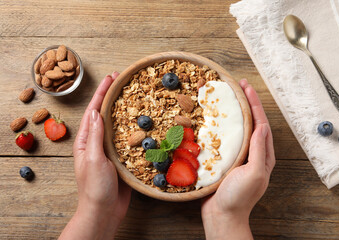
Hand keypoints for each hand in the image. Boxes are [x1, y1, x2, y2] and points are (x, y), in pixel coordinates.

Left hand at [59, 73, 130, 239]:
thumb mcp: (93, 159)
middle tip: (123, 80)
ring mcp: (110, 150)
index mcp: (86, 141)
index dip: (102, 93)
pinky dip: (135, 128)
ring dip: (125, 109)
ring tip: (134, 95)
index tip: (112, 78)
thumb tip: (95, 111)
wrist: (104, 211)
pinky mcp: (122, 158)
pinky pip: (128, 139)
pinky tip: (143, 122)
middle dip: (113, 96)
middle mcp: (97, 142)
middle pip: (106, 114)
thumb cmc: (95, 188)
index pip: (94, 111)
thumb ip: (95, 135)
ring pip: (118, 125)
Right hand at [201, 79, 275, 239]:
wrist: (222, 215)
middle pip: (251, 122)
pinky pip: (226, 138)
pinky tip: (214, 119)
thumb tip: (261, 125)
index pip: (261, 123)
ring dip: (235, 112)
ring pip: (238, 128)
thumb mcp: (254, 173)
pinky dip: (222, 126)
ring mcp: (239, 156)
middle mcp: (253, 153)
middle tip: (238, 85)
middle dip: (246, 103)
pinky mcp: (226, 160)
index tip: (246, 87)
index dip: (254, 104)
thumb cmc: (239, 197)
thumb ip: (259, 150)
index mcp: (263, 155)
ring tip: (228, 97)